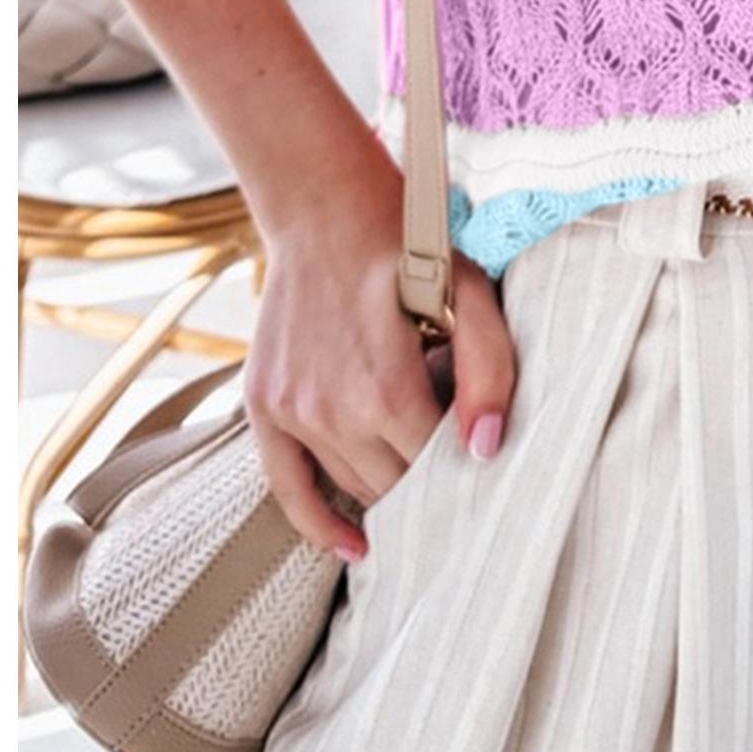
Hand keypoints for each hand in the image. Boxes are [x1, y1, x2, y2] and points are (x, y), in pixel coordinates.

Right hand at [243, 137, 516, 558]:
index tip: (486, 453)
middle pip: (398, 484)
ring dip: (388, 484)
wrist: (323, 206)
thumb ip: (489, 369)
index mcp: (387, 389)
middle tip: (458, 460)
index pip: (439, 465)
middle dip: (433, 477)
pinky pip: (287, 487)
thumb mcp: (469, 292)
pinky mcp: (263, 405)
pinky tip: (352, 545)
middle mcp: (332, 412)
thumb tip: (486, 448)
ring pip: (354, 486)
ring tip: (417, 463)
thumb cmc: (407, 243)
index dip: (469, 462)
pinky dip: (318, 522)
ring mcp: (291, 412)